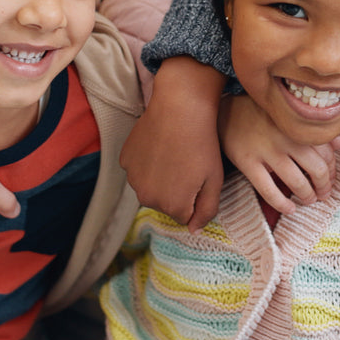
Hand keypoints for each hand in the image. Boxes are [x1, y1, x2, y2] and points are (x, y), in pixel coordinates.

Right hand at [121, 57, 226, 230]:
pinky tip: (158, 146)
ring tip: (173, 154)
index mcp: (172, 207)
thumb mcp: (215, 181)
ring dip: (159, 177)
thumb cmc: (203, 145)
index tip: (198, 177)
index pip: (184, 215)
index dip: (194, 197)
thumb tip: (193, 230)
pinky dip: (146, 162)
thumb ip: (206, 211)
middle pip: (164, 203)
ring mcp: (133, 178)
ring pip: (149, 187)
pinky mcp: (125, 159)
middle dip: (175, 190)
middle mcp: (147, 198)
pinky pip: (137, 169)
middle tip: (187, 164)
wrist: (181, 108)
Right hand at [219, 95, 339, 214]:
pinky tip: (289, 209)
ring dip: (307, 196)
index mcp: (298, 125)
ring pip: (296, 182)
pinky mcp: (248, 162)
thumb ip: (314, 130)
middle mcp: (285, 137)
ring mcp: (266, 150)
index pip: (326, 154)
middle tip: (322, 194)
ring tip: (308, 200)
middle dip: (323, 187)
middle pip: (317, 169)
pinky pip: (269, 190)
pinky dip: (282, 204)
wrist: (226, 113)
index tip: (329, 180)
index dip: (332, 171)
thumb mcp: (288, 118)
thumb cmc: (262, 116)